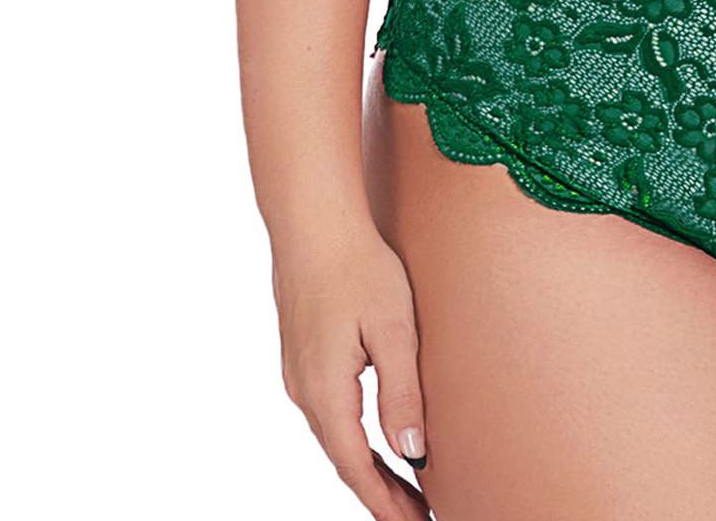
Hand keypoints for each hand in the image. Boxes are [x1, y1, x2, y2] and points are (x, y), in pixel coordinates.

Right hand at [272, 222, 430, 519]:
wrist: (313, 223)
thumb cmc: (358, 268)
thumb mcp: (394, 329)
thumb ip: (403, 394)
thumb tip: (414, 454)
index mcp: (326, 391)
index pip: (357, 467)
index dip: (385, 502)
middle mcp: (304, 392)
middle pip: (344, 460)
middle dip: (380, 494)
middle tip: (417, 517)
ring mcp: (298, 376)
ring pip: (336, 438)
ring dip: (368, 467)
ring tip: (406, 489)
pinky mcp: (303, 358)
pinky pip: (330, 414)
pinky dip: (354, 439)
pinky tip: (376, 439)